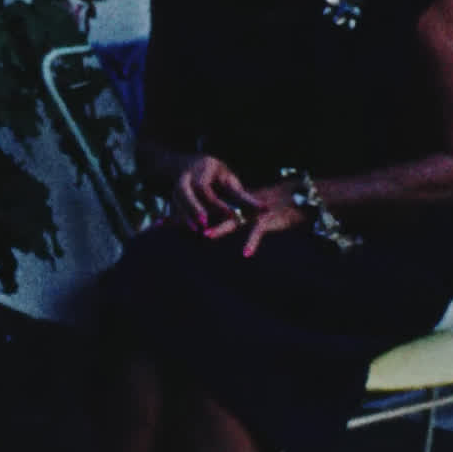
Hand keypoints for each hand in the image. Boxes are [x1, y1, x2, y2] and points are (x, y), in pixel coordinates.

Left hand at [175, 157, 301, 257]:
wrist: (296, 197)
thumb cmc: (269, 212)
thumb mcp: (245, 217)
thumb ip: (226, 223)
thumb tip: (206, 236)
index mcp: (227, 209)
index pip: (199, 213)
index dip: (179, 219)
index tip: (155, 224)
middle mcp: (236, 209)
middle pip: (208, 216)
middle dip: (188, 222)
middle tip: (166, 226)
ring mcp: (251, 213)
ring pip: (233, 222)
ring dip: (220, 230)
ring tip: (206, 236)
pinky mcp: (267, 219)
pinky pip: (258, 232)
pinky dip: (252, 243)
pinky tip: (245, 254)